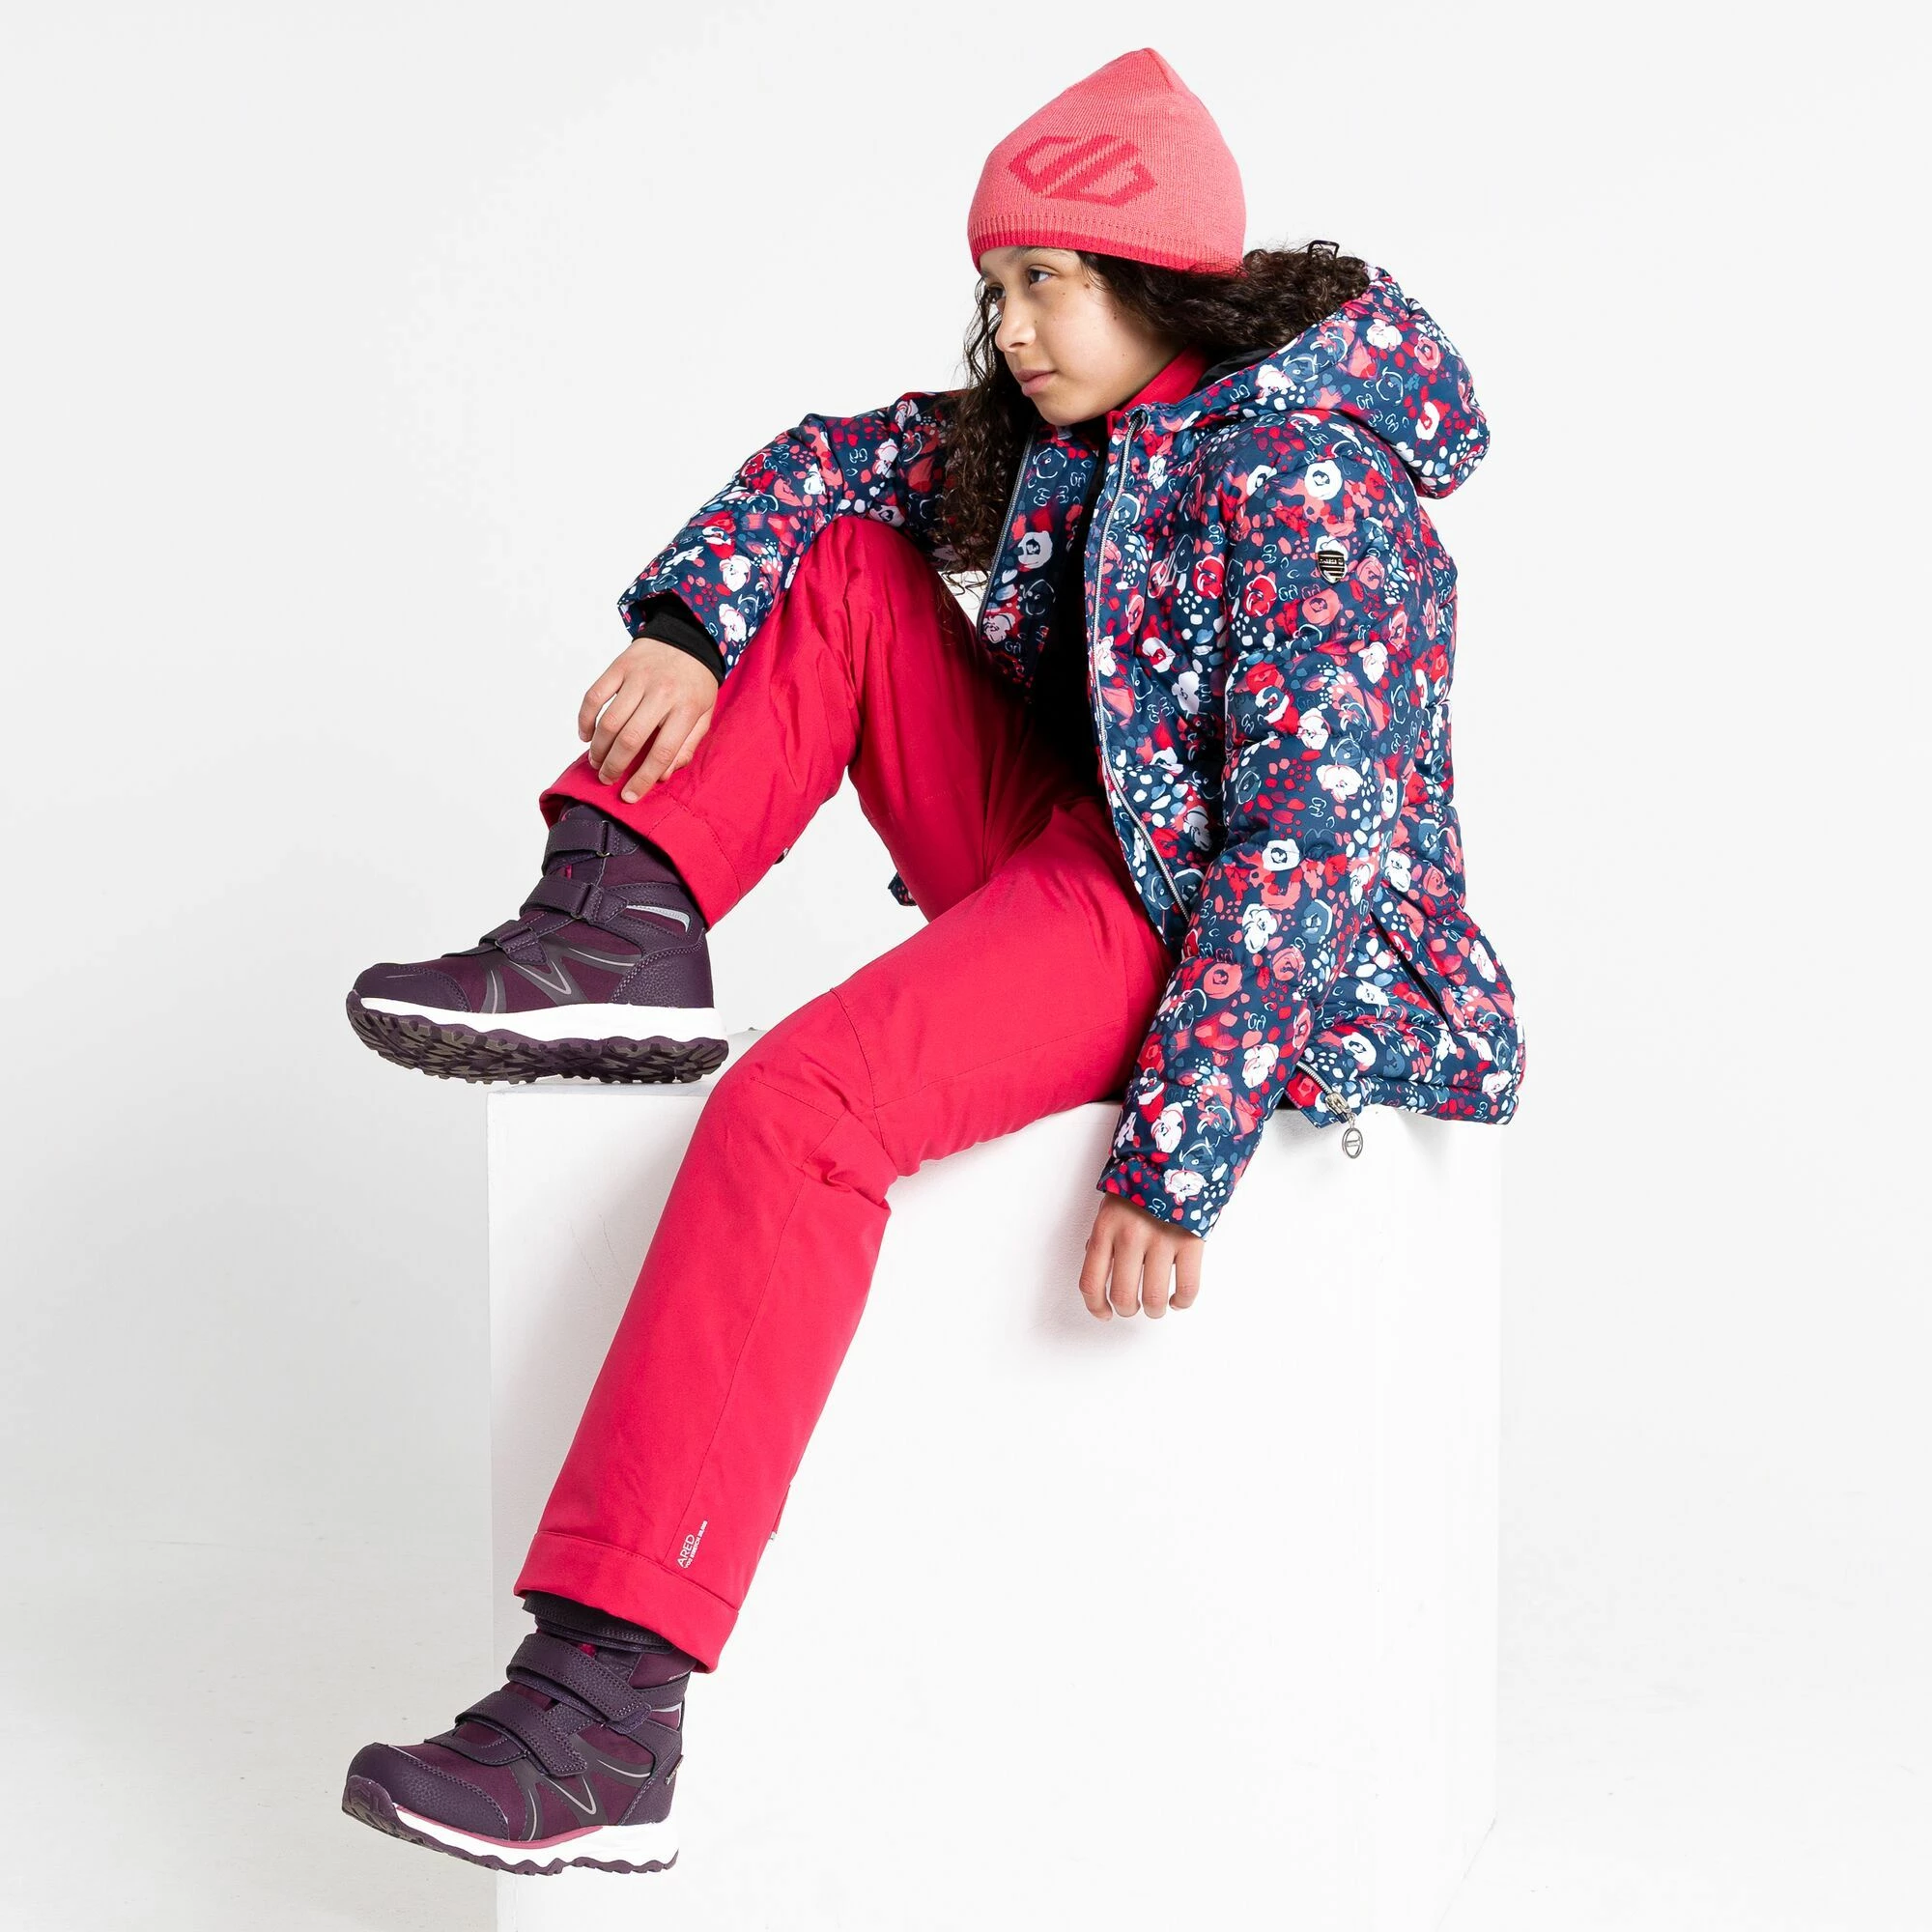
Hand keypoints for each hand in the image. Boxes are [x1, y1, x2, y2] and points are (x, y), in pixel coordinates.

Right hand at [578, 637, 719, 801]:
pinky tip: (586, 735)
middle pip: (631, 739)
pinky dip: (585, 719)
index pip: (663, 752)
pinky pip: (594, 696)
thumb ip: (687, 746)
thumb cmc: (695, 683)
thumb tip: (662, 775)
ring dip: (599, 748)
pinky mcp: (619, 666)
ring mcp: (638, 678)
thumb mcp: (704, 715)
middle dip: (615, 767)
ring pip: (610, 721)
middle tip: (607, 780)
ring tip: (597, 762)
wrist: (688, 636)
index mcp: (686, 709)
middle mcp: (661, 693)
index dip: (643, 779)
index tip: (629, 796)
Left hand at [1078, 1194, 1203, 1319]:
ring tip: (1157, 1306)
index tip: (1104, 1314)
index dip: (1096, 1306)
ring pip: (1154, 1298)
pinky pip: (1187, 1286)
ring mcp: (1161, 1239)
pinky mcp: (1190, 1241)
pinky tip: (1179, 1300)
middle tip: (1134, 1307)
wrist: (1177, 1154)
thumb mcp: (1111, 1206)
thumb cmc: (1141, 1183)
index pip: (1091, 1282)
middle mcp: (1130, 1237)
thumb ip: (1104, 1238)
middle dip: (1128, 1309)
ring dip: (1155, 1309)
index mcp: (1105, 1228)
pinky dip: (1183, 1301)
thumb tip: (1100, 1271)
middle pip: (1124, 1296)